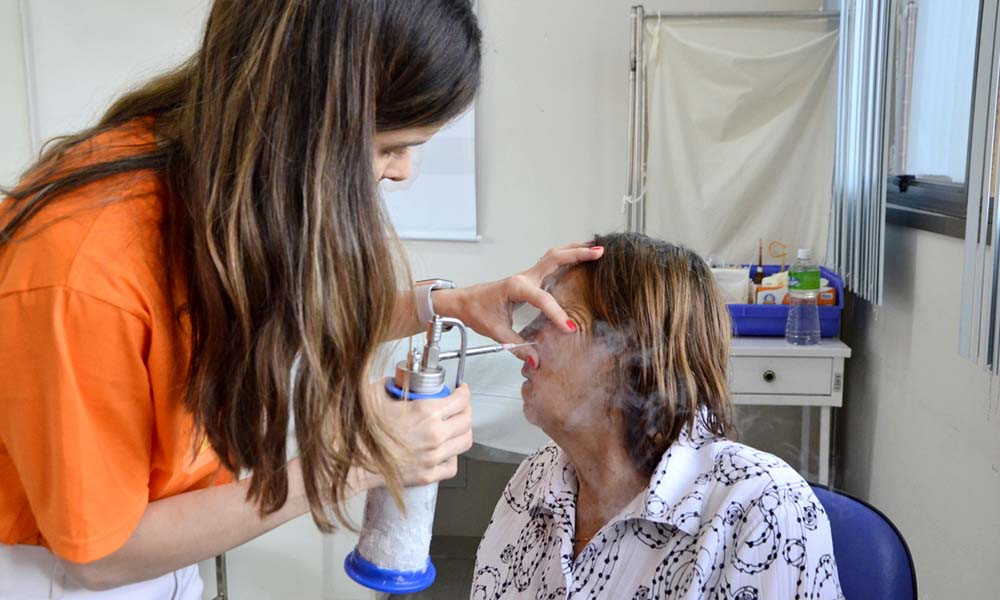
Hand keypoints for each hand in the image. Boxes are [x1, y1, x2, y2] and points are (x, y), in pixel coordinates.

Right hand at [370, 380, 472, 487]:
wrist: (354, 461)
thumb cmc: (361, 432)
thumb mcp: (375, 395)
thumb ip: (391, 384)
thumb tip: (397, 380)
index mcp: (426, 412)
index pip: (460, 400)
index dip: (464, 392)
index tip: (462, 390)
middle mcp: (435, 434)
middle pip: (467, 421)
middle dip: (466, 410)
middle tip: (460, 407)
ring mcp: (433, 456)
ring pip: (464, 442)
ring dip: (462, 432)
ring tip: (455, 428)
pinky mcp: (427, 475)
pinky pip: (452, 466)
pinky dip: (452, 457)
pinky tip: (445, 452)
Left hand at [434, 243, 603, 365]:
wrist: (463, 301)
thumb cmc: (476, 312)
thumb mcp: (495, 332)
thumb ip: (517, 346)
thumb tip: (536, 361)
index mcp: (516, 287)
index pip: (543, 299)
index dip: (557, 314)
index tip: (569, 329)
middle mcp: (524, 277)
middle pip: (555, 259)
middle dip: (578, 254)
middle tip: (601, 252)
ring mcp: (527, 276)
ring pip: (554, 257)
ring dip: (575, 251)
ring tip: (596, 248)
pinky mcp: (529, 279)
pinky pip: (551, 264)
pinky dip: (567, 258)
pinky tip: (579, 259)